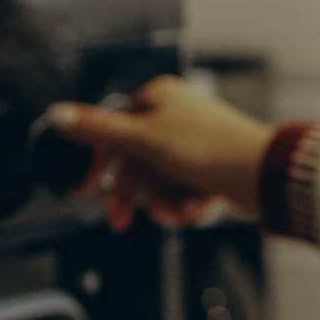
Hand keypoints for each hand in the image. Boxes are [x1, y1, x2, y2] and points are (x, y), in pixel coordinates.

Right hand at [41, 75, 271, 230]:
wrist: (264, 175)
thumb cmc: (208, 149)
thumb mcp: (142, 139)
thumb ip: (97, 129)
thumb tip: (56, 113)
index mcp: (159, 97)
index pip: (114, 129)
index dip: (100, 163)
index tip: (85, 191)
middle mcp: (177, 115)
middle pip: (137, 160)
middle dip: (133, 194)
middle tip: (120, 221)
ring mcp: (196, 141)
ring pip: (161, 180)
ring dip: (164, 202)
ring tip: (177, 212)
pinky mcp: (212, 166)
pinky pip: (185, 189)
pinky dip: (186, 204)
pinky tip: (197, 210)